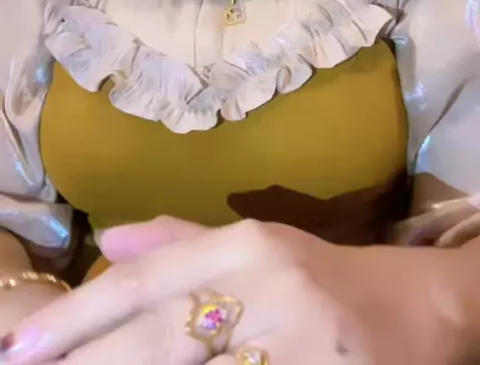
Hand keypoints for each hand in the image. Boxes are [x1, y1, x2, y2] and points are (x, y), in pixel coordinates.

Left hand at [0, 217, 475, 364]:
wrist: (424, 310)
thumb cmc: (331, 278)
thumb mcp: (260, 247)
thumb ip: (182, 242)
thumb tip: (108, 242)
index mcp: (250, 244)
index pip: (149, 280)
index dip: (79, 316)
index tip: (21, 349)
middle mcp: (272, 285)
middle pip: (161, 337)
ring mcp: (300, 344)